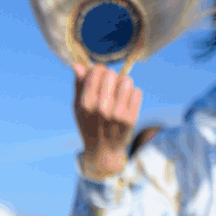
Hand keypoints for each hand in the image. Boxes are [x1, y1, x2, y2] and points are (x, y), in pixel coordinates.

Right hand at [73, 63, 141, 178]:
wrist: (103, 150)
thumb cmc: (89, 124)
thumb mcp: (78, 107)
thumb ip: (79, 85)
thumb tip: (78, 65)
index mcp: (86, 103)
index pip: (97, 71)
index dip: (99, 70)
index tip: (100, 77)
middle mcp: (101, 108)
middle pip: (112, 74)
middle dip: (112, 78)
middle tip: (110, 88)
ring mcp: (117, 114)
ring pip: (127, 81)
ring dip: (124, 85)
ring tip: (119, 94)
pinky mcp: (131, 119)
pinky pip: (137, 92)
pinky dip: (133, 96)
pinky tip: (126, 104)